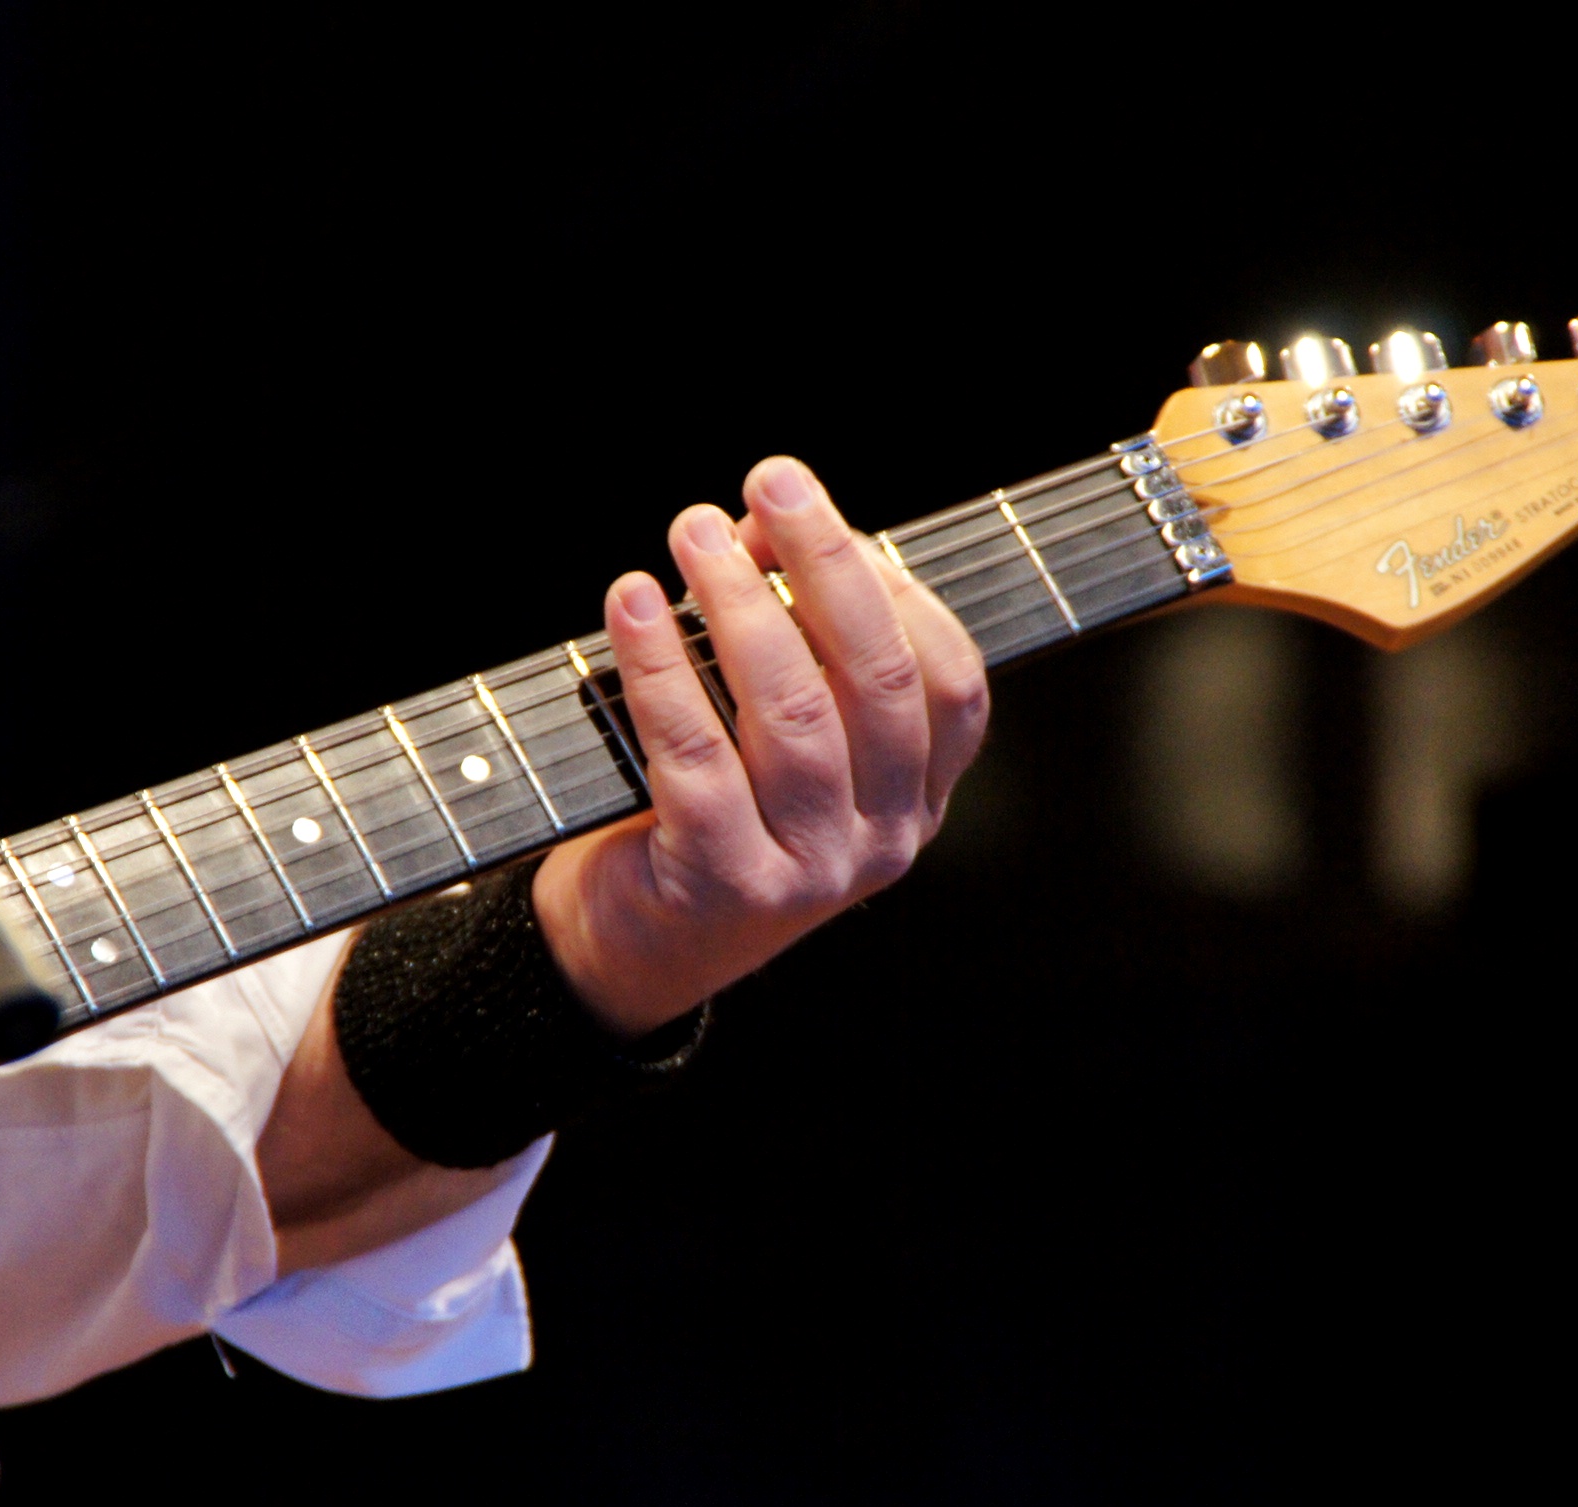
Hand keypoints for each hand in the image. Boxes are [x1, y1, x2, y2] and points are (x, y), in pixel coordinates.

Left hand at [533, 455, 989, 1036]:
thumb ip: (796, 649)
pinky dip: (661, 667)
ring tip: (693, 530)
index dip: (893, 586)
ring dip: (739, 602)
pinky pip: (696, 755)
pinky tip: (632, 605)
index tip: (815, 518)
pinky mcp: (727, 884)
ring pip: (793, 712)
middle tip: (771, 481)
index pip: (950, 681)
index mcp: (915, 800)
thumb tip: (759, 525)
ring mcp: (813, 871)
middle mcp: (883, 840)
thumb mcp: (777, 741)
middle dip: (826, 563)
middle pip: (880, 680)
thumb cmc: (704, 820)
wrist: (627, 953)